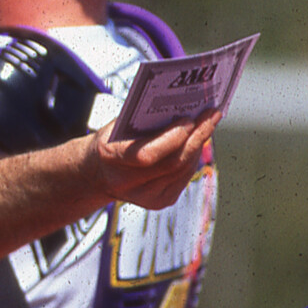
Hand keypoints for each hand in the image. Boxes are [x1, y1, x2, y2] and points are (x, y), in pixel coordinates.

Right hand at [91, 109, 218, 209]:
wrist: (97, 173)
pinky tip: (198, 142)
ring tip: (209, 124)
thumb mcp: (118, 126)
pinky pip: (184, 177)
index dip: (172, 138)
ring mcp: (145, 197)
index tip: (190, 119)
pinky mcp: (160, 201)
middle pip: (173, 164)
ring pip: (183, 170)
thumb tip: (182, 106)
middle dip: (196, 138)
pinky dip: (193, 157)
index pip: (148, 155)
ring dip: (198, 146)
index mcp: (113, 160)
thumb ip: (145, 119)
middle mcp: (128, 184)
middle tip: (210, 116)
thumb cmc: (111, 142)